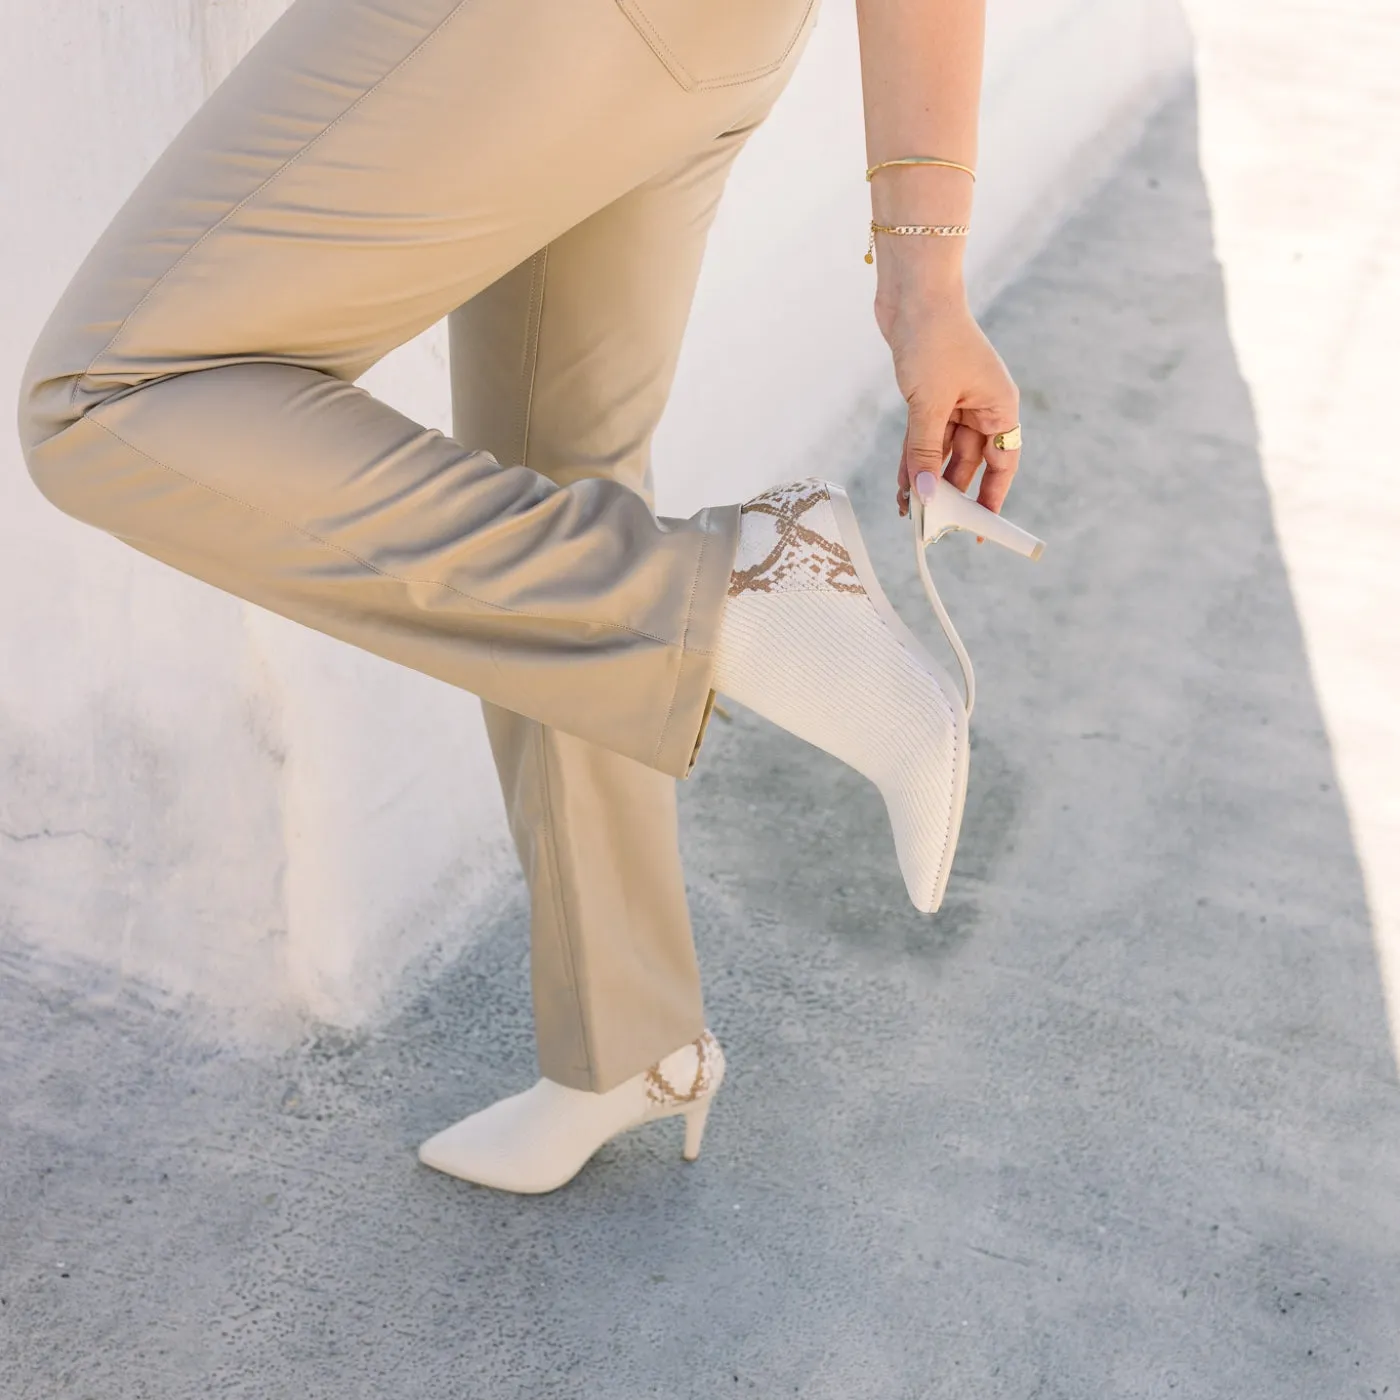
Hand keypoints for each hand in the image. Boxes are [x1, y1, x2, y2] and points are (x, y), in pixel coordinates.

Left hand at [873, 270, 1020, 518]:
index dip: (992, 499)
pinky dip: (912, 458)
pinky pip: (923, 437)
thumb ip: (925, 452)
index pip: (1002, 465)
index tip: (981, 531)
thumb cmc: (934, 338)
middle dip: (948, 492)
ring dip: (924, 478)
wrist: (913, 292)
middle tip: (930, 524)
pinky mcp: (929, 395)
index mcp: (1000, 407)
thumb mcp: (929, 405)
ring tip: (907, 509)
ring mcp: (955, 401)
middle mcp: (982, 406)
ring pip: (941, 452)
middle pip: (969, 463)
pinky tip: (900, 483)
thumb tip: (923, 495)